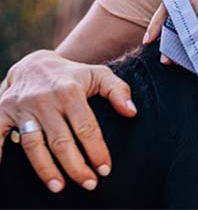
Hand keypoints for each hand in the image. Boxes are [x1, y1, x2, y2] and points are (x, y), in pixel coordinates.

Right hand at [0, 50, 136, 191]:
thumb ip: (118, 91)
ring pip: (32, 144)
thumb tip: (132, 112)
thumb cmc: (73, 75)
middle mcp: (45, 100)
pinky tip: (4, 170)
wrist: (35, 63)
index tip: (105, 169)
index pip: (86, 127)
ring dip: (45, 168)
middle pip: (60, 140)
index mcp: (70, 91)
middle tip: (89, 184)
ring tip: (59, 186)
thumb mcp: (99, 74)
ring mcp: (22, 107)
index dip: (97, 150)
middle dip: (75, 166)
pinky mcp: (2, 111)